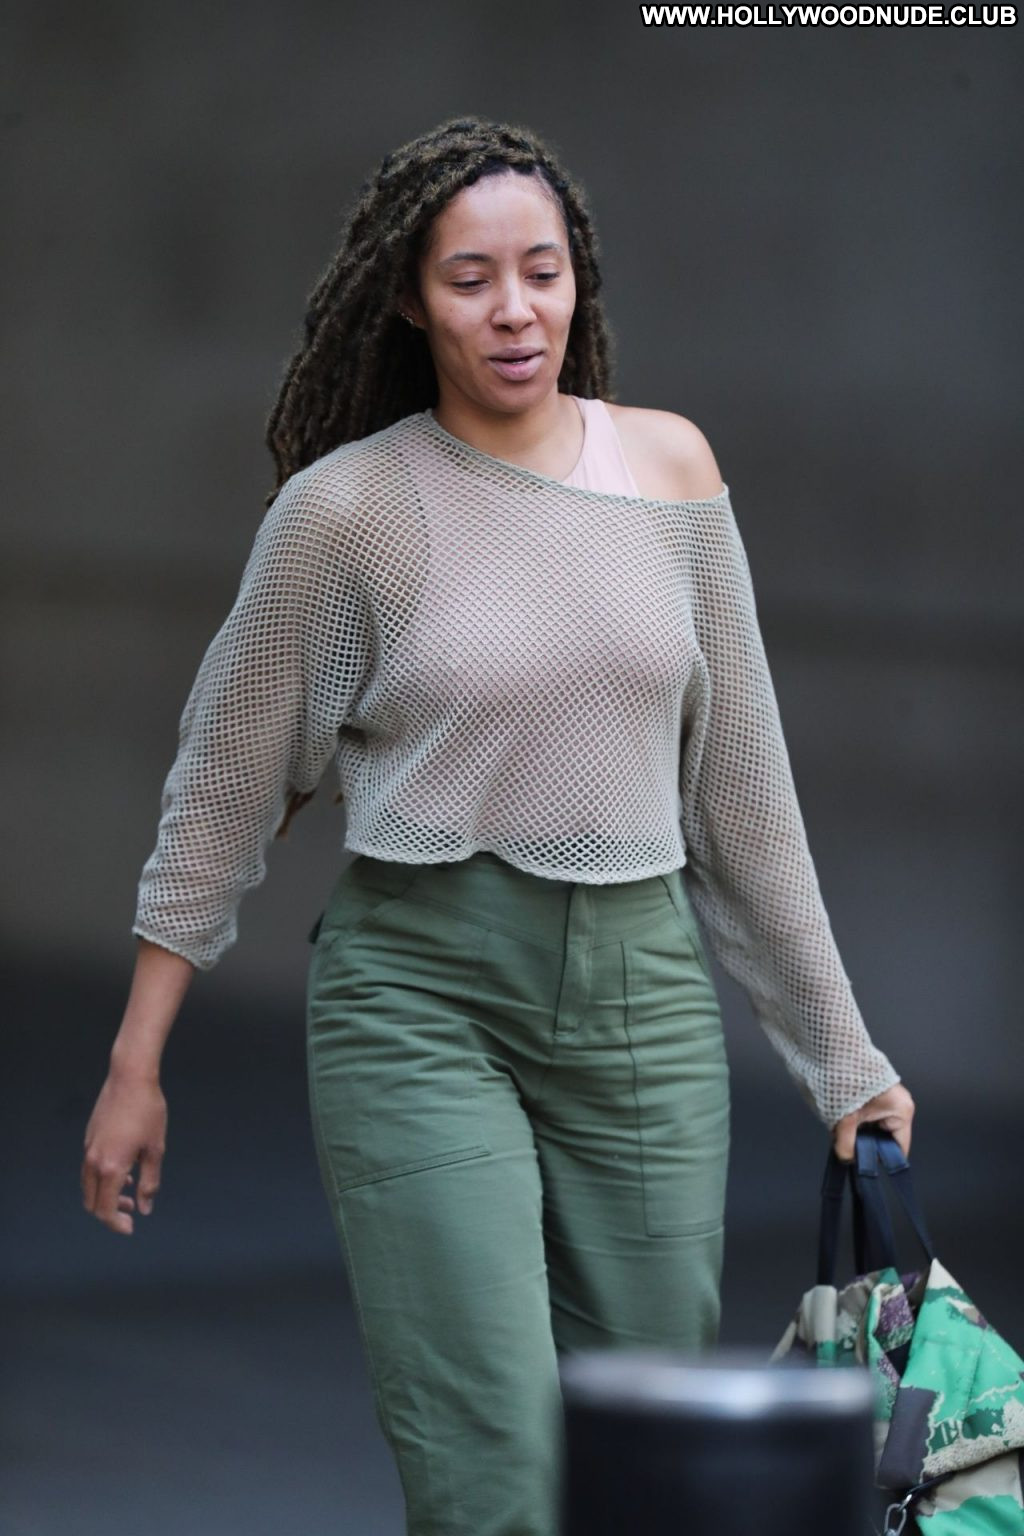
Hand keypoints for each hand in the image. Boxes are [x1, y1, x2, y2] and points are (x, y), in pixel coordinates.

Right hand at [81, 1072, 166, 1234]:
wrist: (130, 1078)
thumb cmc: (148, 1111)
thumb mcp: (155, 1149)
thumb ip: (149, 1182)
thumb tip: (145, 1208)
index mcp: (111, 1167)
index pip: (106, 1210)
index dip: (117, 1224)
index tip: (131, 1227)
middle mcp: (94, 1161)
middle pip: (92, 1202)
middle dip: (110, 1213)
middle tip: (132, 1212)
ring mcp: (89, 1150)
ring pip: (89, 1187)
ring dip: (106, 1195)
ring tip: (131, 1192)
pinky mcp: (89, 1139)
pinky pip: (90, 1169)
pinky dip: (103, 1179)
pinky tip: (125, 1172)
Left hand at [831, 1081, 914, 1162]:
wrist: (835, 1050)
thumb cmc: (847, 1077)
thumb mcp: (846, 1117)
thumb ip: (845, 1142)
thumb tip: (846, 1158)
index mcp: (902, 1111)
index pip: (899, 1148)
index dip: (882, 1160)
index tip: (866, 1167)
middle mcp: (899, 1105)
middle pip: (885, 1138)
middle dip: (865, 1143)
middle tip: (846, 1145)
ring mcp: (888, 1099)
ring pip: (874, 1127)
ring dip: (858, 1131)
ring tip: (842, 1128)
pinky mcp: (875, 1095)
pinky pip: (868, 1116)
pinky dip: (856, 1120)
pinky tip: (842, 1119)